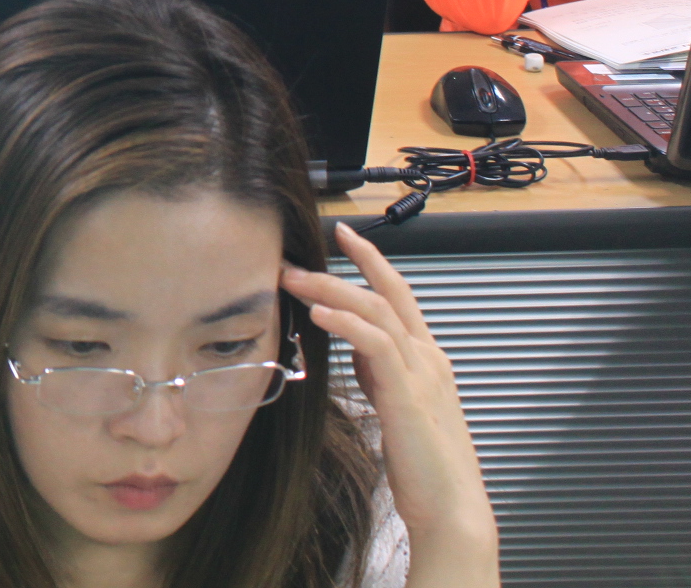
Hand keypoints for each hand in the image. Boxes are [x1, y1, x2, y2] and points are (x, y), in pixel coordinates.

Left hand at [282, 227, 498, 574]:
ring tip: (294, 279)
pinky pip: (377, 346)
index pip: (399, 297)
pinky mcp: (408, 397)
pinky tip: (318, 315)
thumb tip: (352, 346)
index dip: (372, 263)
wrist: (451, 510)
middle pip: (390, 293)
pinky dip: (346, 324)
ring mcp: (422, 375)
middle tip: (306, 249)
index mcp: (427, 360)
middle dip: (351, 263)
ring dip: (332, 290)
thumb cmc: (422, 466)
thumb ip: (379, 372)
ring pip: (378, 312)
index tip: (345, 236)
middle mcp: (428, 359)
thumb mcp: (395, 405)